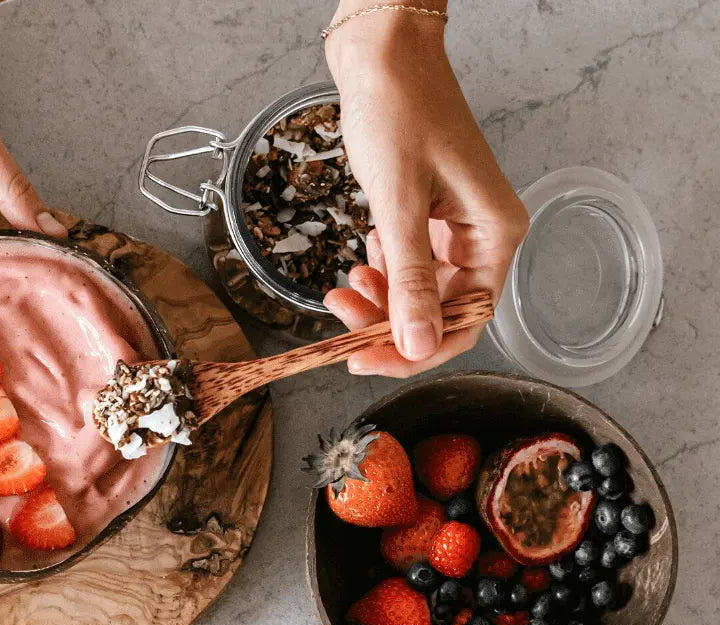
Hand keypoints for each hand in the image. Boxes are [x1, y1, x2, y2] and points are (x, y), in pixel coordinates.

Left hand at [322, 6, 527, 375]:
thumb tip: (418, 345)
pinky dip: (379, 276)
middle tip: (342, 319)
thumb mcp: (398, 202)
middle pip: (438, 313)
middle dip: (387, 325)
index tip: (368, 359)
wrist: (382, 53)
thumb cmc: (399, 109)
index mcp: (494, 234)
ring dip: (378, 303)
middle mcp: (481, 237)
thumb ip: (408, 280)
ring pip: (417, 296)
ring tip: (342, 288)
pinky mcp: (425, 220)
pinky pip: (405, 270)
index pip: (466, 320)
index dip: (417, 350)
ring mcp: (452, 230)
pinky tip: (360, 262)